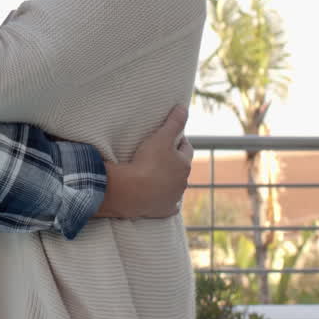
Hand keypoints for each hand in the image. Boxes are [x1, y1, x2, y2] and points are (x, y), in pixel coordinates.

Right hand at [96, 105, 192, 219]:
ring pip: (175, 186)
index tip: (169, 138)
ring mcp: (173, 197)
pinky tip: (157, 198)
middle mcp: (183, 182)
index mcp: (184, 164)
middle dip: (174, 162)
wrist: (132, 191)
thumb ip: (174, 122)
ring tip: (153, 174)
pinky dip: (163, 200)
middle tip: (159, 155)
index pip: (186, 148)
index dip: (178, 141)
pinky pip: (167, 205)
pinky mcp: (163, 210)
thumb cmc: (148, 162)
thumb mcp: (161, 137)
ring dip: (168, 180)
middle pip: (180, 168)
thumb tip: (184, 108)